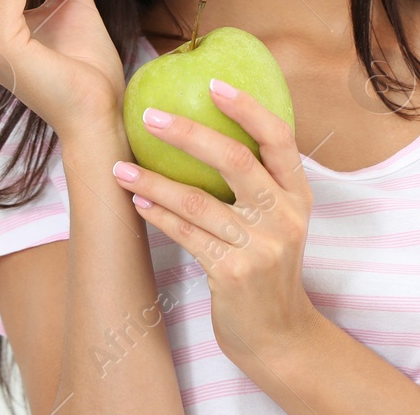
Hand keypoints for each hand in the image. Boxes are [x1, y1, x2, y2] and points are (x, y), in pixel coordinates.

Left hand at [111, 78, 316, 368]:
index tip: (213, 84)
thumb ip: (262, 184)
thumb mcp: (281, 223)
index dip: (248, 108)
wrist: (279, 335)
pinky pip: (186, 234)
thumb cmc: (270, 271)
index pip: (279, 137)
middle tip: (149, 117)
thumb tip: (212, 135)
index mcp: (299, 195)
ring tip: (120, 167)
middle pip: (236, 160)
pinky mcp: (233, 273)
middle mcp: (285, 215)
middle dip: (188, 134)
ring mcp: (261, 245)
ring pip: (199, 200)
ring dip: (153, 179)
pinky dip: (157, 214)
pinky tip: (136, 200)